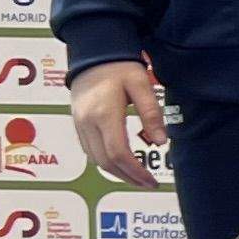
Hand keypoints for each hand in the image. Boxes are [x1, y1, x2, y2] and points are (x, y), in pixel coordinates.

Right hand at [70, 59, 165, 186]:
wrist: (92, 54)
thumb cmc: (119, 67)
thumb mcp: (141, 85)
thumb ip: (151, 113)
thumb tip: (161, 142)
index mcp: (104, 114)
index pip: (118, 153)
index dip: (135, 171)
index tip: (151, 181)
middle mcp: (87, 122)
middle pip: (105, 162)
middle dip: (127, 177)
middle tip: (148, 183)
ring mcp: (79, 124)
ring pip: (95, 159)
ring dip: (115, 172)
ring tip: (137, 177)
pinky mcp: (77, 123)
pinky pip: (89, 150)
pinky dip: (105, 161)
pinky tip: (120, 164)